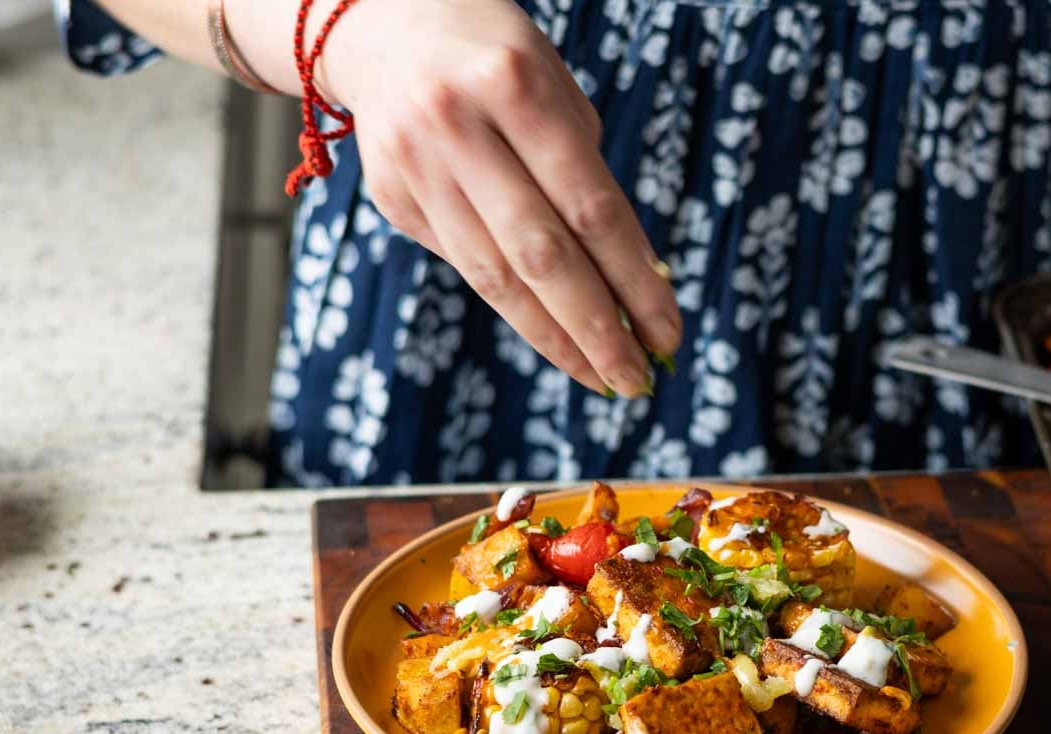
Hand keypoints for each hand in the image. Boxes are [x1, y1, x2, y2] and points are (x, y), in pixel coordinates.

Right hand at [318, 0, 679, 395]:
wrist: (382, 25)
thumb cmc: (498, 60)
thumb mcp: (554, 86)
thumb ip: (585, 176)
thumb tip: (630, 285)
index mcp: (515, 87)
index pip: (589, 209)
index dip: (633, 282)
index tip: (667, 333)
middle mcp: (457, 127)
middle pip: (540, 255)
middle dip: (596, 329)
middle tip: (636, 380)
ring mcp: (415, 166)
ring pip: (494, 278)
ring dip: (554, 338)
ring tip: (600, 375)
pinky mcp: (392, 197)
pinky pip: (466, 265)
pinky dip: (514, 304)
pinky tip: (551, 332)